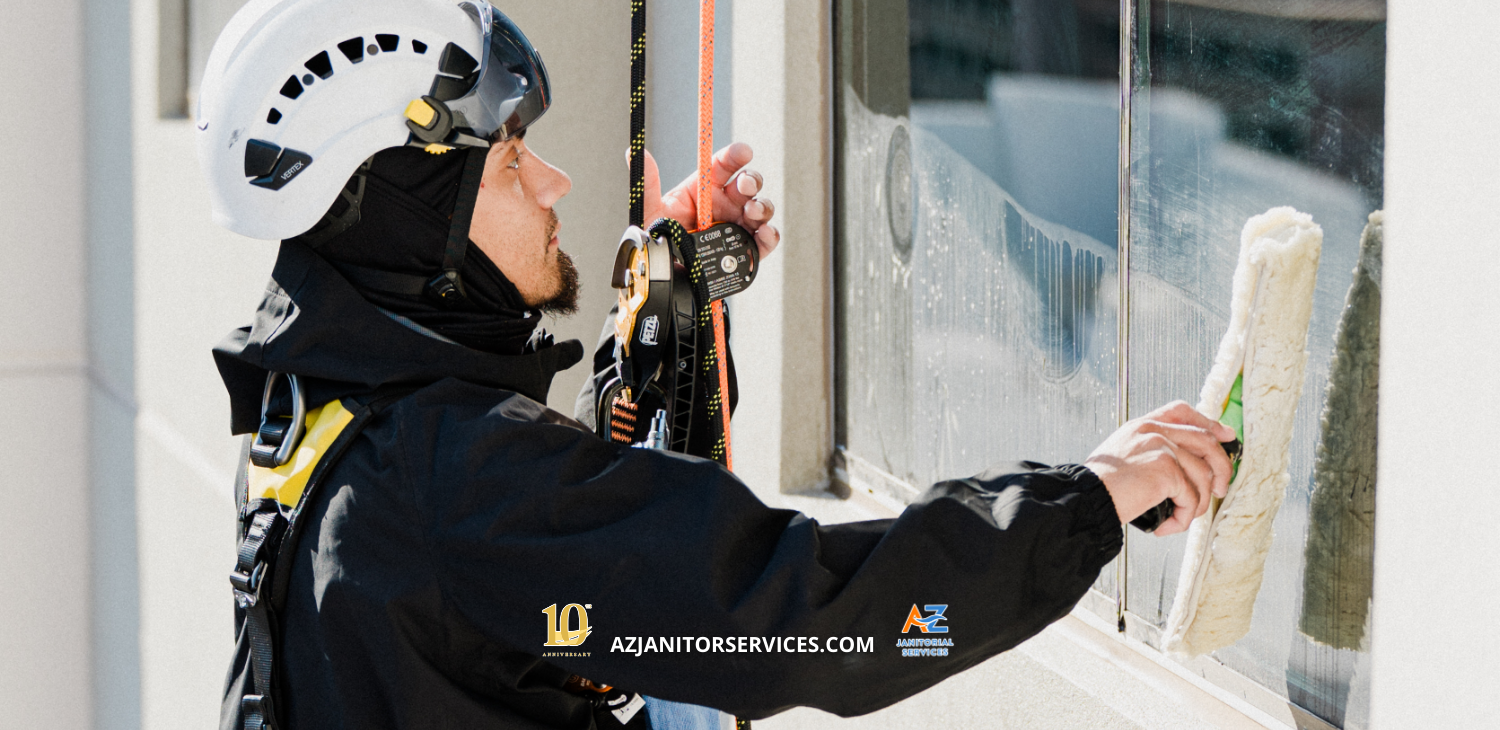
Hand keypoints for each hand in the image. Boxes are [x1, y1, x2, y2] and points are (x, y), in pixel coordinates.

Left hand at [640, 142, 780, 258]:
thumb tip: (634, 151)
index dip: (734, 156)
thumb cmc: (660, 242)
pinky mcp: (746, 251)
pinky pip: (765, 241)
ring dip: (762, 206)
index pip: (722, 166)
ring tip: (752, 211)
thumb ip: (649, 183)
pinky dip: (770, 235)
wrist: (665, 279)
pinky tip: (765, 232)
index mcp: (703, 190)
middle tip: (745, 185)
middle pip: (747, 185)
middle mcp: (724, 205)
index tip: (742, 152)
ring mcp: (737, 227)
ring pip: (760, 209)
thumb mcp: (652, 212)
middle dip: (751, 180)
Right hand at [1083, 401, 1236, 535]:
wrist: (1086, 498)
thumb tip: (1182, 466)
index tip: (1225, 435)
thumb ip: (1150, 451)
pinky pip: (1191, 497)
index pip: (1182, 411)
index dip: (1208, 422)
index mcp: (1142, 425)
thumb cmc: (1100, 486)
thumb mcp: (1123, 456)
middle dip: (1221, 467)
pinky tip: (1166, 524)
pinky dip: (1183, 517)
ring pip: (1202, 475)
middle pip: (1205, 440)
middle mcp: (1153, 430)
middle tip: (1219, 489)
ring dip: (1196, 504)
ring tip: (1178, 518)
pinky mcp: (1166, 469)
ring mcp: (1161, 447)